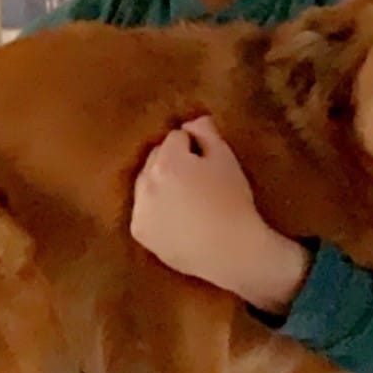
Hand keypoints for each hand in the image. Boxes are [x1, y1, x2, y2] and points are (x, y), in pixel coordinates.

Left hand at [130, 116, 311, 314]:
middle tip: (198, 179)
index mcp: (166, 162)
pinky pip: (144, 207)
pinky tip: (176, 216)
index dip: (195, 146)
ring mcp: (139, 208)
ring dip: (161, 182)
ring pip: (147, 181)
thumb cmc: (233, 201)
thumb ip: (206, 132)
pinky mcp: (139, 230)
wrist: (233, 252)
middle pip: (157, 157)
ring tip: (186, 198)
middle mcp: (145, 183)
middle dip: (173, 161)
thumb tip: (192, 120)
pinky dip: (155, 208)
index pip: (175, 137)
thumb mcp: (226, 159)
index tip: (208, 162)